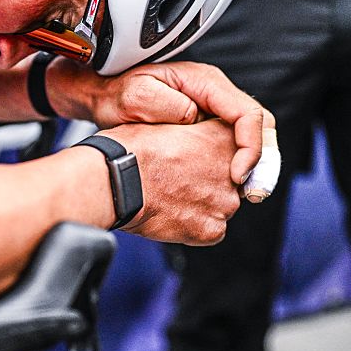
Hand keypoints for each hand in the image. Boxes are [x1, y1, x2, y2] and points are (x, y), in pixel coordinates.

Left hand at [50, 59, 273, 184]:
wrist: (104, 96)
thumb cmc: (117, 94)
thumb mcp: (136, 96)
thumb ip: (168, 104)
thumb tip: (195, 117)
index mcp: (205, 82)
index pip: (247, 113)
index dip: (250, 147)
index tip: (237, 174)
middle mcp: (216, 93)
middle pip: (259, 125)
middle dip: (262, 160)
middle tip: (254, 192)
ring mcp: (214, 109)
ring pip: (252, 137)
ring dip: (255, 166)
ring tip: (249, 194)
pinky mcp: (208, 125)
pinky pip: (235, 144)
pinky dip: (240, 165)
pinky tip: (233, 187)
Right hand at [100, 118, 241, 244]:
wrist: (117, 181)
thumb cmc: (133, 149)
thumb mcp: (166, 121)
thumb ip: (192, 129)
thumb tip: (193, 136)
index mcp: (223, 137)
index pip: (233, 146)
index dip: (209, 153)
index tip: (193, 158)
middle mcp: (232, 170)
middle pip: (229, 178)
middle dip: (208, 180)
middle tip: (177, 178)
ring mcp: (225, 202)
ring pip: (220, 204)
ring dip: (202, 202)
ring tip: (170, 196)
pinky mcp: (213, 229)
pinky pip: (211, 229)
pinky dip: (194, 225)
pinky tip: (171, 213)